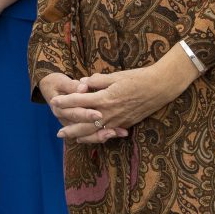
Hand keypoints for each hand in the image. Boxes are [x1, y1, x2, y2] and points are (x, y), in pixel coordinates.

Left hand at [50, 56, 193, 140]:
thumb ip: (97, 81)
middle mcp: (110, 112)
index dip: (66, 102)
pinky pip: (108, 133)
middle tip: (58, 132)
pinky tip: (90, 138)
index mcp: (105, 97)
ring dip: (82, 136)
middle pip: (85, 123)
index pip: (80, 101)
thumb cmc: (137, 78)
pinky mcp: (126, 124)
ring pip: (96, 132)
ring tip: (70, 138)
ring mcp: (118, 120)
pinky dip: (96, 137)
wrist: (160, 87)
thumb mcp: (115, 76)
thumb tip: (81, 83)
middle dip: (70, 127)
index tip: (54, 102)